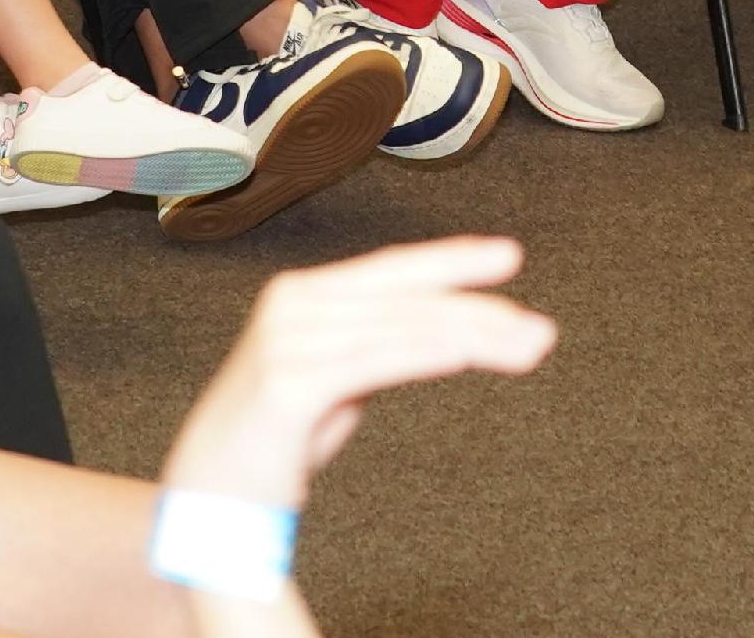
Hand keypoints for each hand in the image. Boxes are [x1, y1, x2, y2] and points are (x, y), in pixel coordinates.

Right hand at [162, 238, 555, 514]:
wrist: (210, 498)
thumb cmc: (274, 441)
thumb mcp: (335, 383)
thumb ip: (373, 349)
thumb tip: (438, 335)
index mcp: (304, 293)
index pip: (393, 270)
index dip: (452, 260)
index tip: (509, 257)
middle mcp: (293, 304)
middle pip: (405, 298)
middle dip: (479, 309)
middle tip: (542, 329)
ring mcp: (287, 340)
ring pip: (399, 329)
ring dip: (472, 337)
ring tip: (529, 348)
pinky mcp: (286, 383)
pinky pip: (369, 363)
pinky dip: (421, 354)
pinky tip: (464, 352)